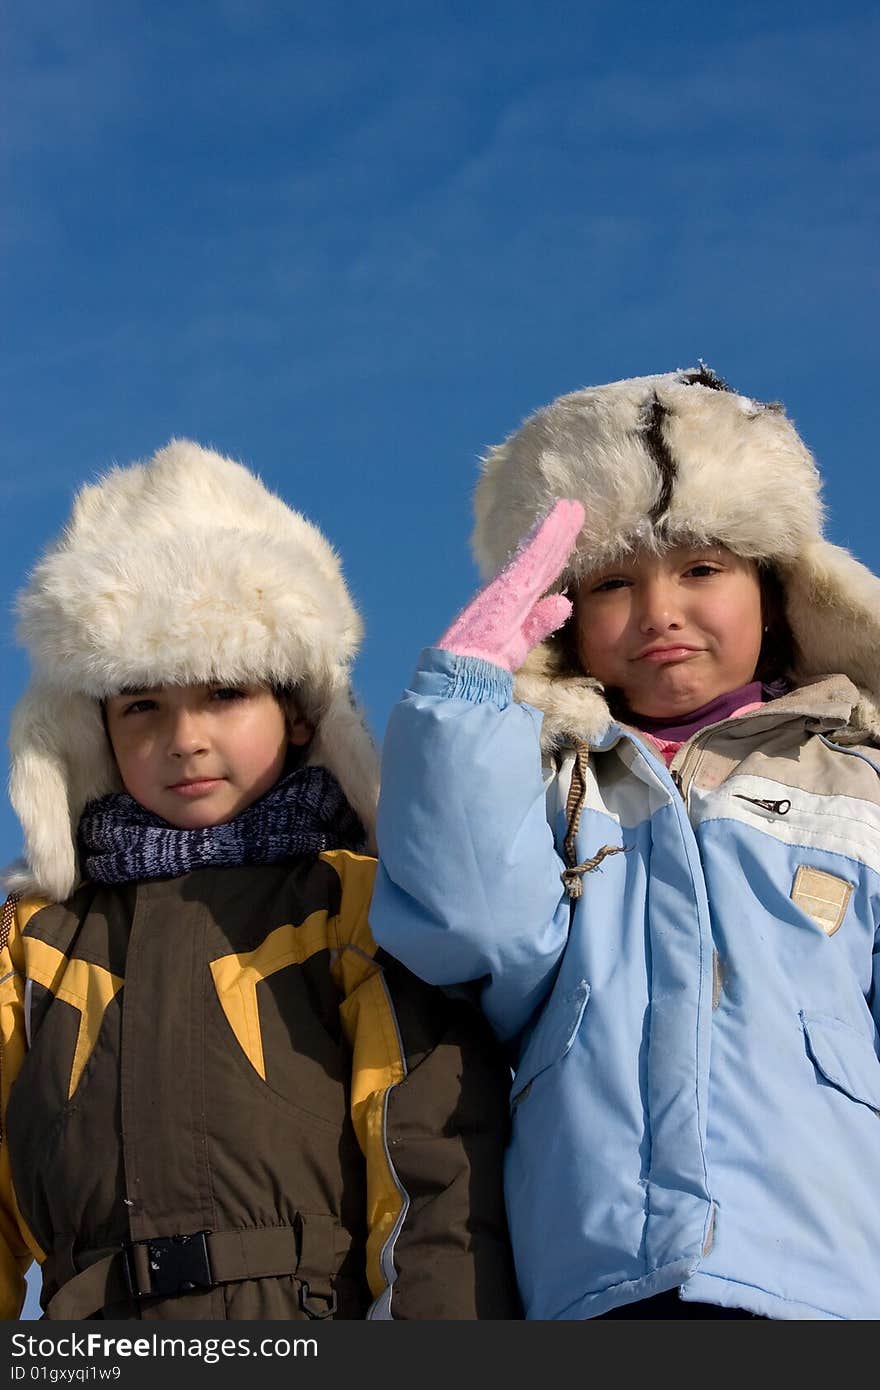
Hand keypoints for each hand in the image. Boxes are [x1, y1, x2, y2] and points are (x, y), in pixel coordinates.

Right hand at [438, 498, 584, 671]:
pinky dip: (546, 536)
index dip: (556, 551)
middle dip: (559, 533)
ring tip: (572, 507)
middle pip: (541, 557)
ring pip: (538, 551)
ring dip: (555, 528)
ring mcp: (507, 584)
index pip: (540, 573)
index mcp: (511, 600)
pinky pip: (532, 556)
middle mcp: (508, 586)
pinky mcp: (508, 586)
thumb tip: (562, 603)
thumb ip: (540, 621)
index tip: (570, 532)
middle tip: (574, 508)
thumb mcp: (520, 642)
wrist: (463, 672)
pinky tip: (559, 518)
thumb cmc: (485, 663)